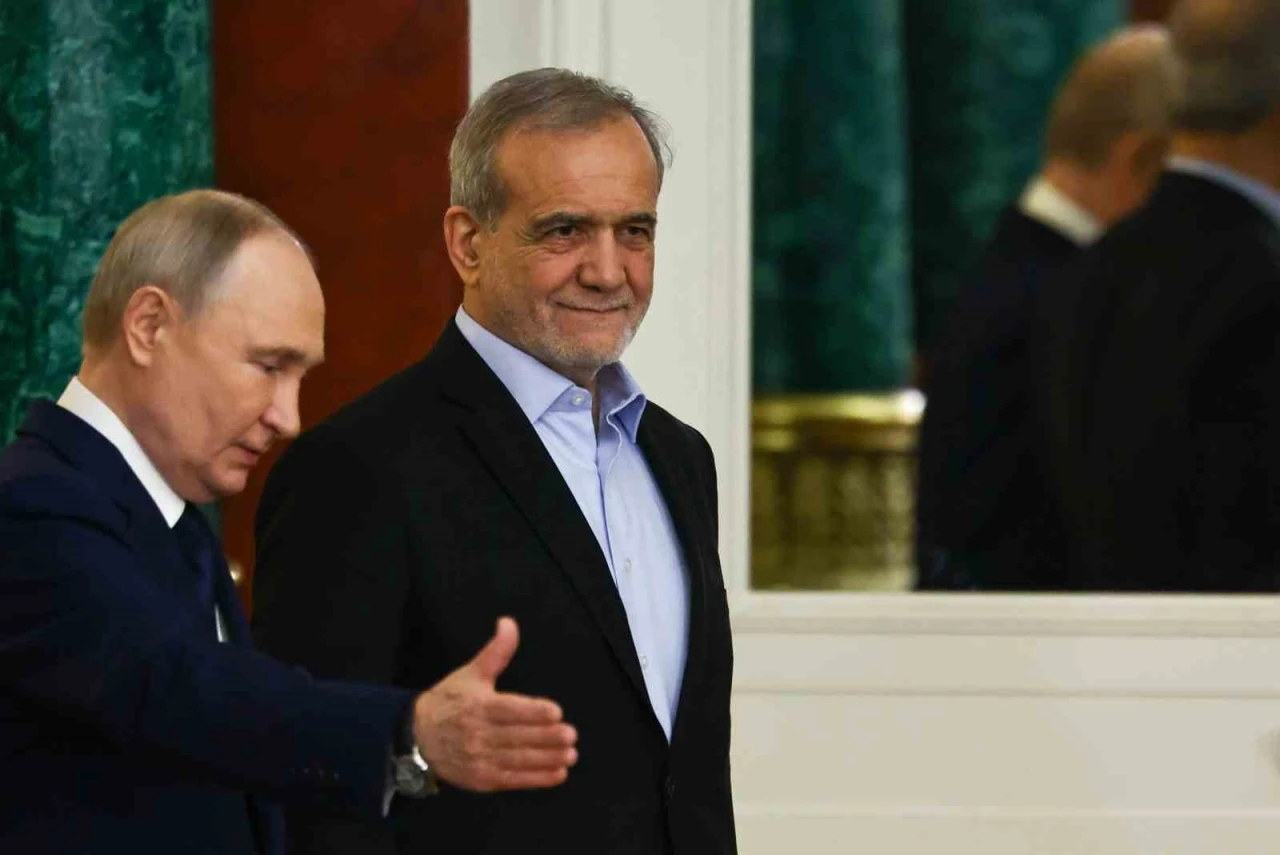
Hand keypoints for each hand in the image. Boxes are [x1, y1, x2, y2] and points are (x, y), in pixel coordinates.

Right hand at [412, 617, 577, 791]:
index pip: (509, 710)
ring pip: (518, 760)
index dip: (533, 711)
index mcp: (478, 706)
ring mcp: (480, 759)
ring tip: (570, 754)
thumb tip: (509, 622)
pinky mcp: (482, 779)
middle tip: (571, 735)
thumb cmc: (450, 701)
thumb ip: (496, 651)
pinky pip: (513, 780)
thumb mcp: (471, 673)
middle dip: (546, 737)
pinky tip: (558, 773)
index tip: (556, 712)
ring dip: (546, 759)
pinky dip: (536, 779)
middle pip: (517, 737)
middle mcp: (478, 734)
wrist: (417, 737)